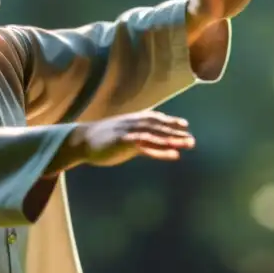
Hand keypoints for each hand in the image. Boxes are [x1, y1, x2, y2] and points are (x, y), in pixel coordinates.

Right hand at [48, 112, 194, 173]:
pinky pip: (146, 146)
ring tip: (187, 144)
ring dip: (173, 139)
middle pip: (158, 126)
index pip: (155, 118)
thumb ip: (140, 140)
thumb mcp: (123, 137)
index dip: (170, 121)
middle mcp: (133, 123)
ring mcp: (128, 132)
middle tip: (192, 140)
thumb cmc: (103, 140)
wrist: (81, 141)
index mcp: (132, 120)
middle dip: (176, 132)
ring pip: (155, 134)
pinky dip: (160, 150)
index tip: (185, 125)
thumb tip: (155, 144)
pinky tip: (173, 154)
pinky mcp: (123, 143)